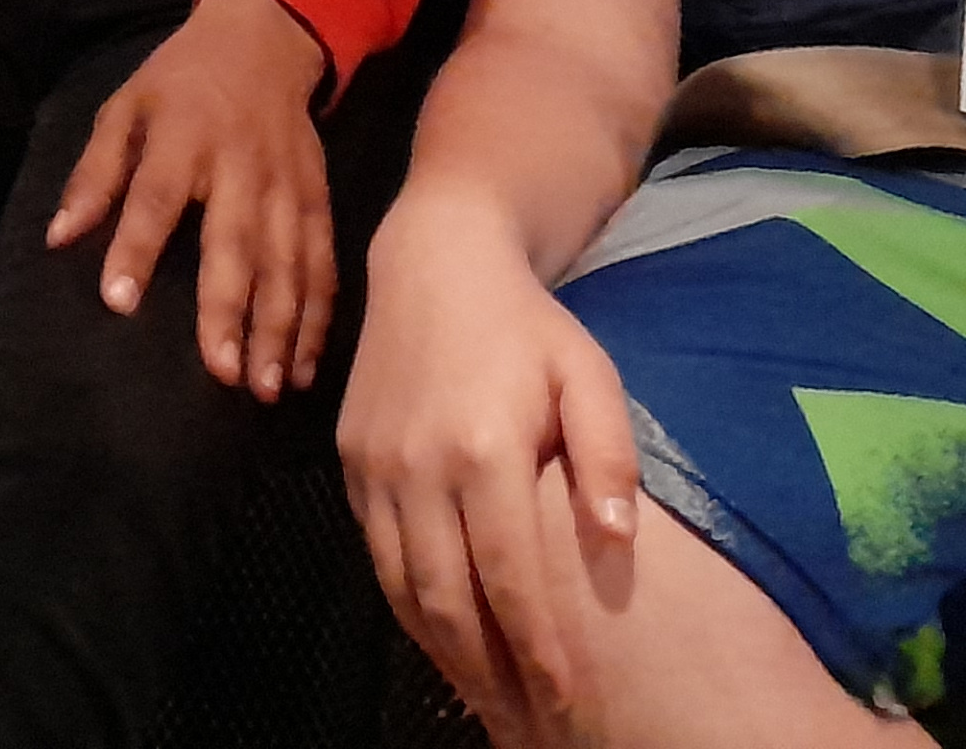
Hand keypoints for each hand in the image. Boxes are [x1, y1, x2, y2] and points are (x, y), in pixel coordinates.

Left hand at [45, 0, 334, 401]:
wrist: (264, 40)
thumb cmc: (179, 82)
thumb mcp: (125, 107)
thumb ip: (95, 173)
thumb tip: (59, 236)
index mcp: (182, 136)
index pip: (156, 196)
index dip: (136, 248)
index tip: (118, 301)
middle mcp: (239, 165)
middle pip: (234, 242)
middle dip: (229, 309)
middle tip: (222, 372)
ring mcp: (285, 185)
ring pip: (288, 264)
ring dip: (280, 328)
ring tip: (266, 387)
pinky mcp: (318, 199)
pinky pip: (322, 264)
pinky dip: (318, 317)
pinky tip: (305, 366)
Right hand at [338, 198, 640, 729]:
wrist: (435, 262)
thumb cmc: (529, 325)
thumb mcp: (589, 377)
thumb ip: (606, 462)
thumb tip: (615, 547)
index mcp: (483, 448)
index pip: (509, 576)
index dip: (538, 648)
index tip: (568, 699)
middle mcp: (418, 465)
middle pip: (446, 597)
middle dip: (487, 671)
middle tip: (525, 719)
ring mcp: (375, 465)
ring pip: (400, 584)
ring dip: (441, 650)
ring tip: (484, 696)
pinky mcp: (351, 461)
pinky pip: (376, 551)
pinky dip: (405, 602)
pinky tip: (440, 631)